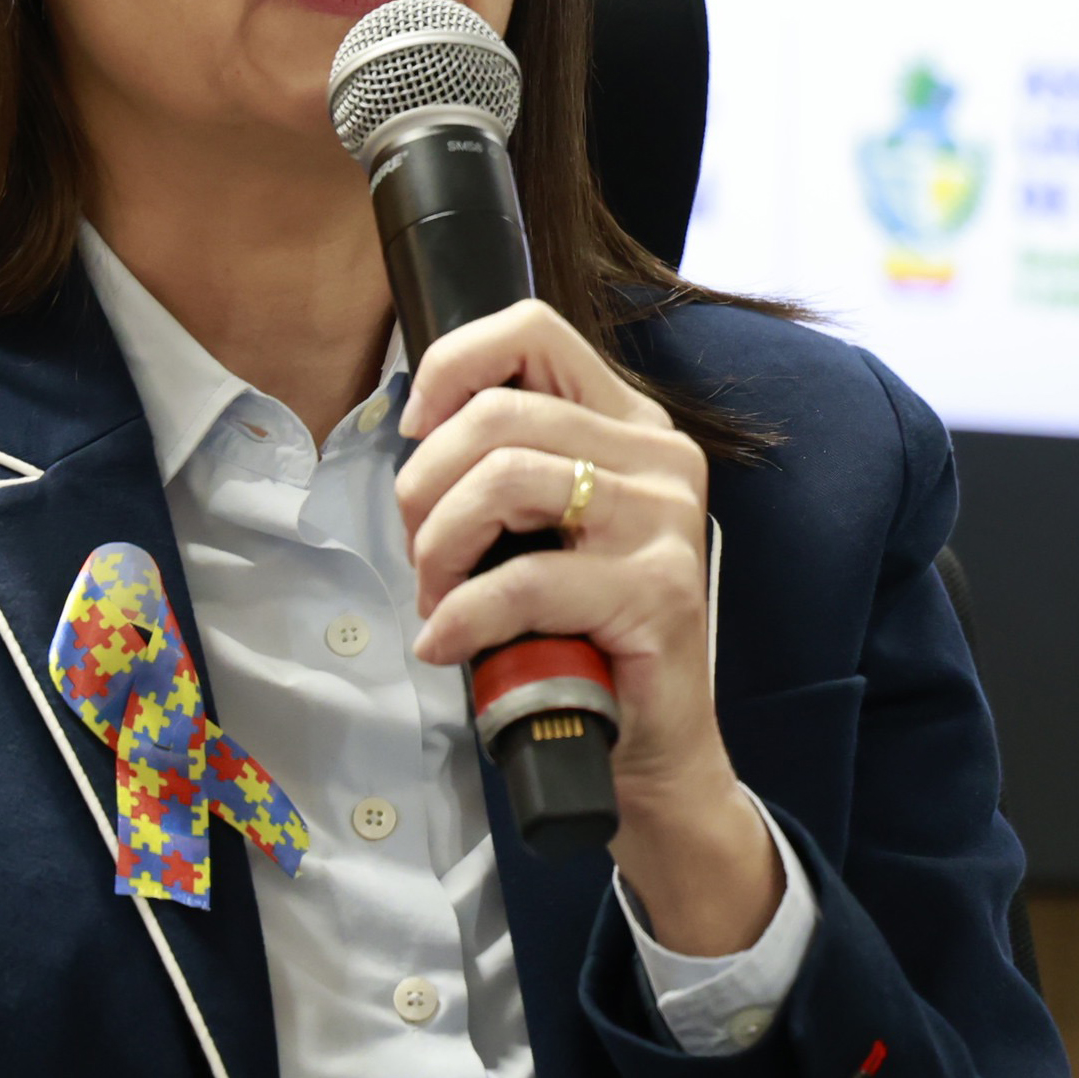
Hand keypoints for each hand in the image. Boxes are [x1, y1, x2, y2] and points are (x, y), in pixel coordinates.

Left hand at [397, 299, 782, 953]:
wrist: (653, 746)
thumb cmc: (582, 631)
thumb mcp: (545, 527)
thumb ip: (505, 462)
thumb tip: (413, 428)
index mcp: (630, 421)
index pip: (533, 331)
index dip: (451, 364)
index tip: (413, 430)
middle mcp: (659, 455)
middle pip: (499, 413)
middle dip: (425, 483)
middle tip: (417, 550)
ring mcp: (665, 521)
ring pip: (507, 480)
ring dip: (440, 546)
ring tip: (435, 596)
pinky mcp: (658, 592)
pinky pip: (523, 582)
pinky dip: (462, 615)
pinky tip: (445, 643)